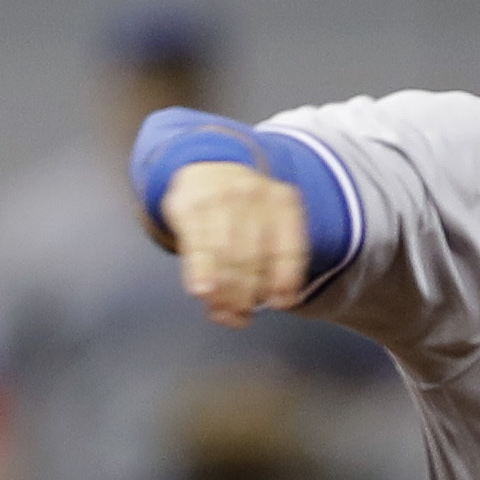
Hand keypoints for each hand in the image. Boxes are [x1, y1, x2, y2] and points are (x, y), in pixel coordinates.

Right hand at [164, 161, 308, 327]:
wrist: (206, 164)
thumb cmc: (242, 207)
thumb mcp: (271, 218)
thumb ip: (278, 259)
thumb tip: (279, 302)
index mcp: (283, 201)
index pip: (290, 248)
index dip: (285, 280)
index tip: (280, 303)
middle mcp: (254, 196)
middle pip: (255, 257)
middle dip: (247, 294)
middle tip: (241, 315)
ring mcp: (220, 199)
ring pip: (226, 256)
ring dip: (224, 292)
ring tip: (222, 312)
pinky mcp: (189, 206)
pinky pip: (197, 246)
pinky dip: (201, 272)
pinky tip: (202, 291)